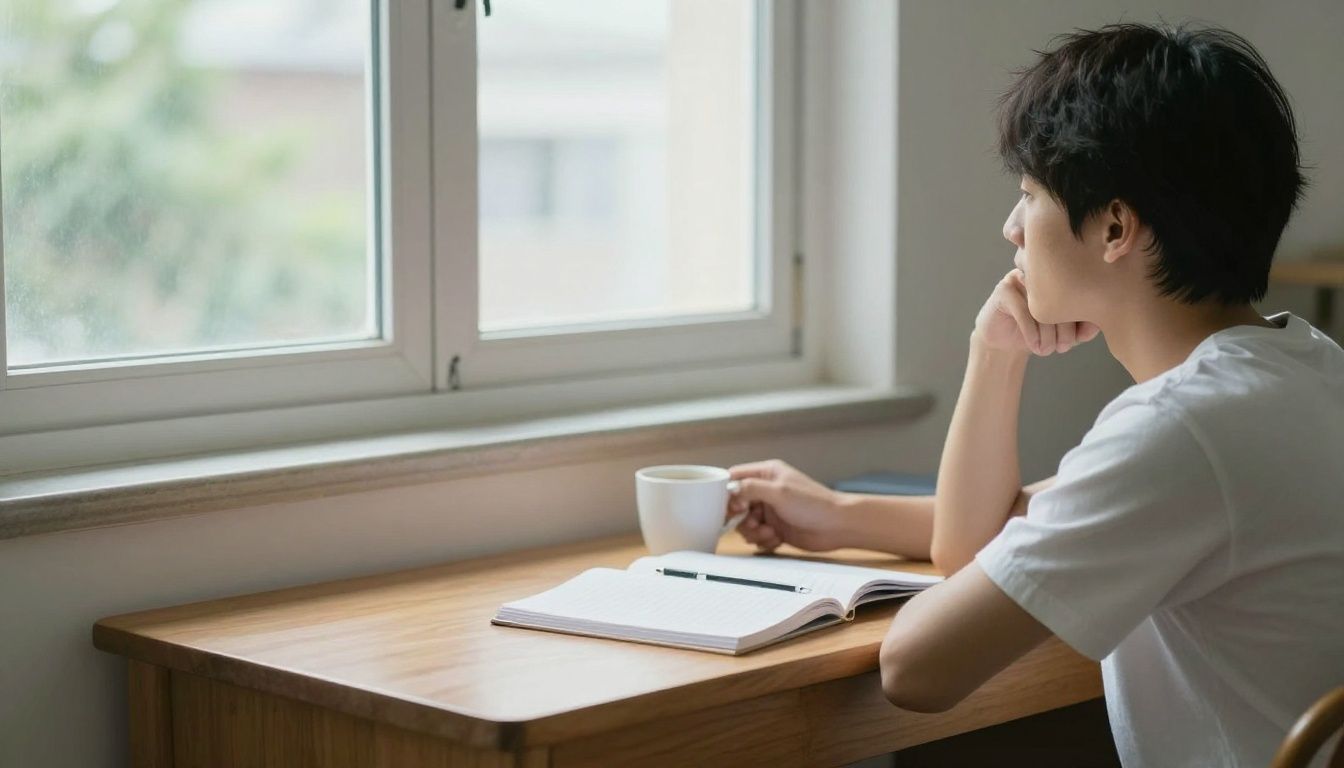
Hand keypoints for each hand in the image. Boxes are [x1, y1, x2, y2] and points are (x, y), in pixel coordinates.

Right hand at [725, 459, 847, 552]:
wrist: (838, 526)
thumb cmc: (814, 504)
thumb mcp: (779, 492)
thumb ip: (750, 489)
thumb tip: (729, 491)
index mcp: (767, 474)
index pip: (735, 477)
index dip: (727, 493)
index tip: (732, 507)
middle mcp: (766, 491)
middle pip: (737, 504)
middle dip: (741, 518)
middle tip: (753, 523)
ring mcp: (771, 510)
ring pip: (745, 523)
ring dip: (753, 532)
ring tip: (769, 533)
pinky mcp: (775, 528)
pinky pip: (757, 536)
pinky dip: (763, 540)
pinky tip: (777, 539)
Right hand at [973, 269, 1098, 355]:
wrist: (1005, 342)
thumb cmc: (1039, 332)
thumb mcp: (1066, 332)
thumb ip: (1084, 328)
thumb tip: (1096, 324)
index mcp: (1063, 275)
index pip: (1081, 292)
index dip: (1083, 318)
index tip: (1078, 339)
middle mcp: (1044, 272)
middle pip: (1062, 298)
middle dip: (1065, 330)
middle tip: (1062, 348)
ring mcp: (1023, 277)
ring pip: (1043, 306)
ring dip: (1047, 335)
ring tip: (1046, 350)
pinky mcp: (1004, 289)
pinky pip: (1023, 311)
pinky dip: (1031, 333)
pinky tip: (1034, 346)